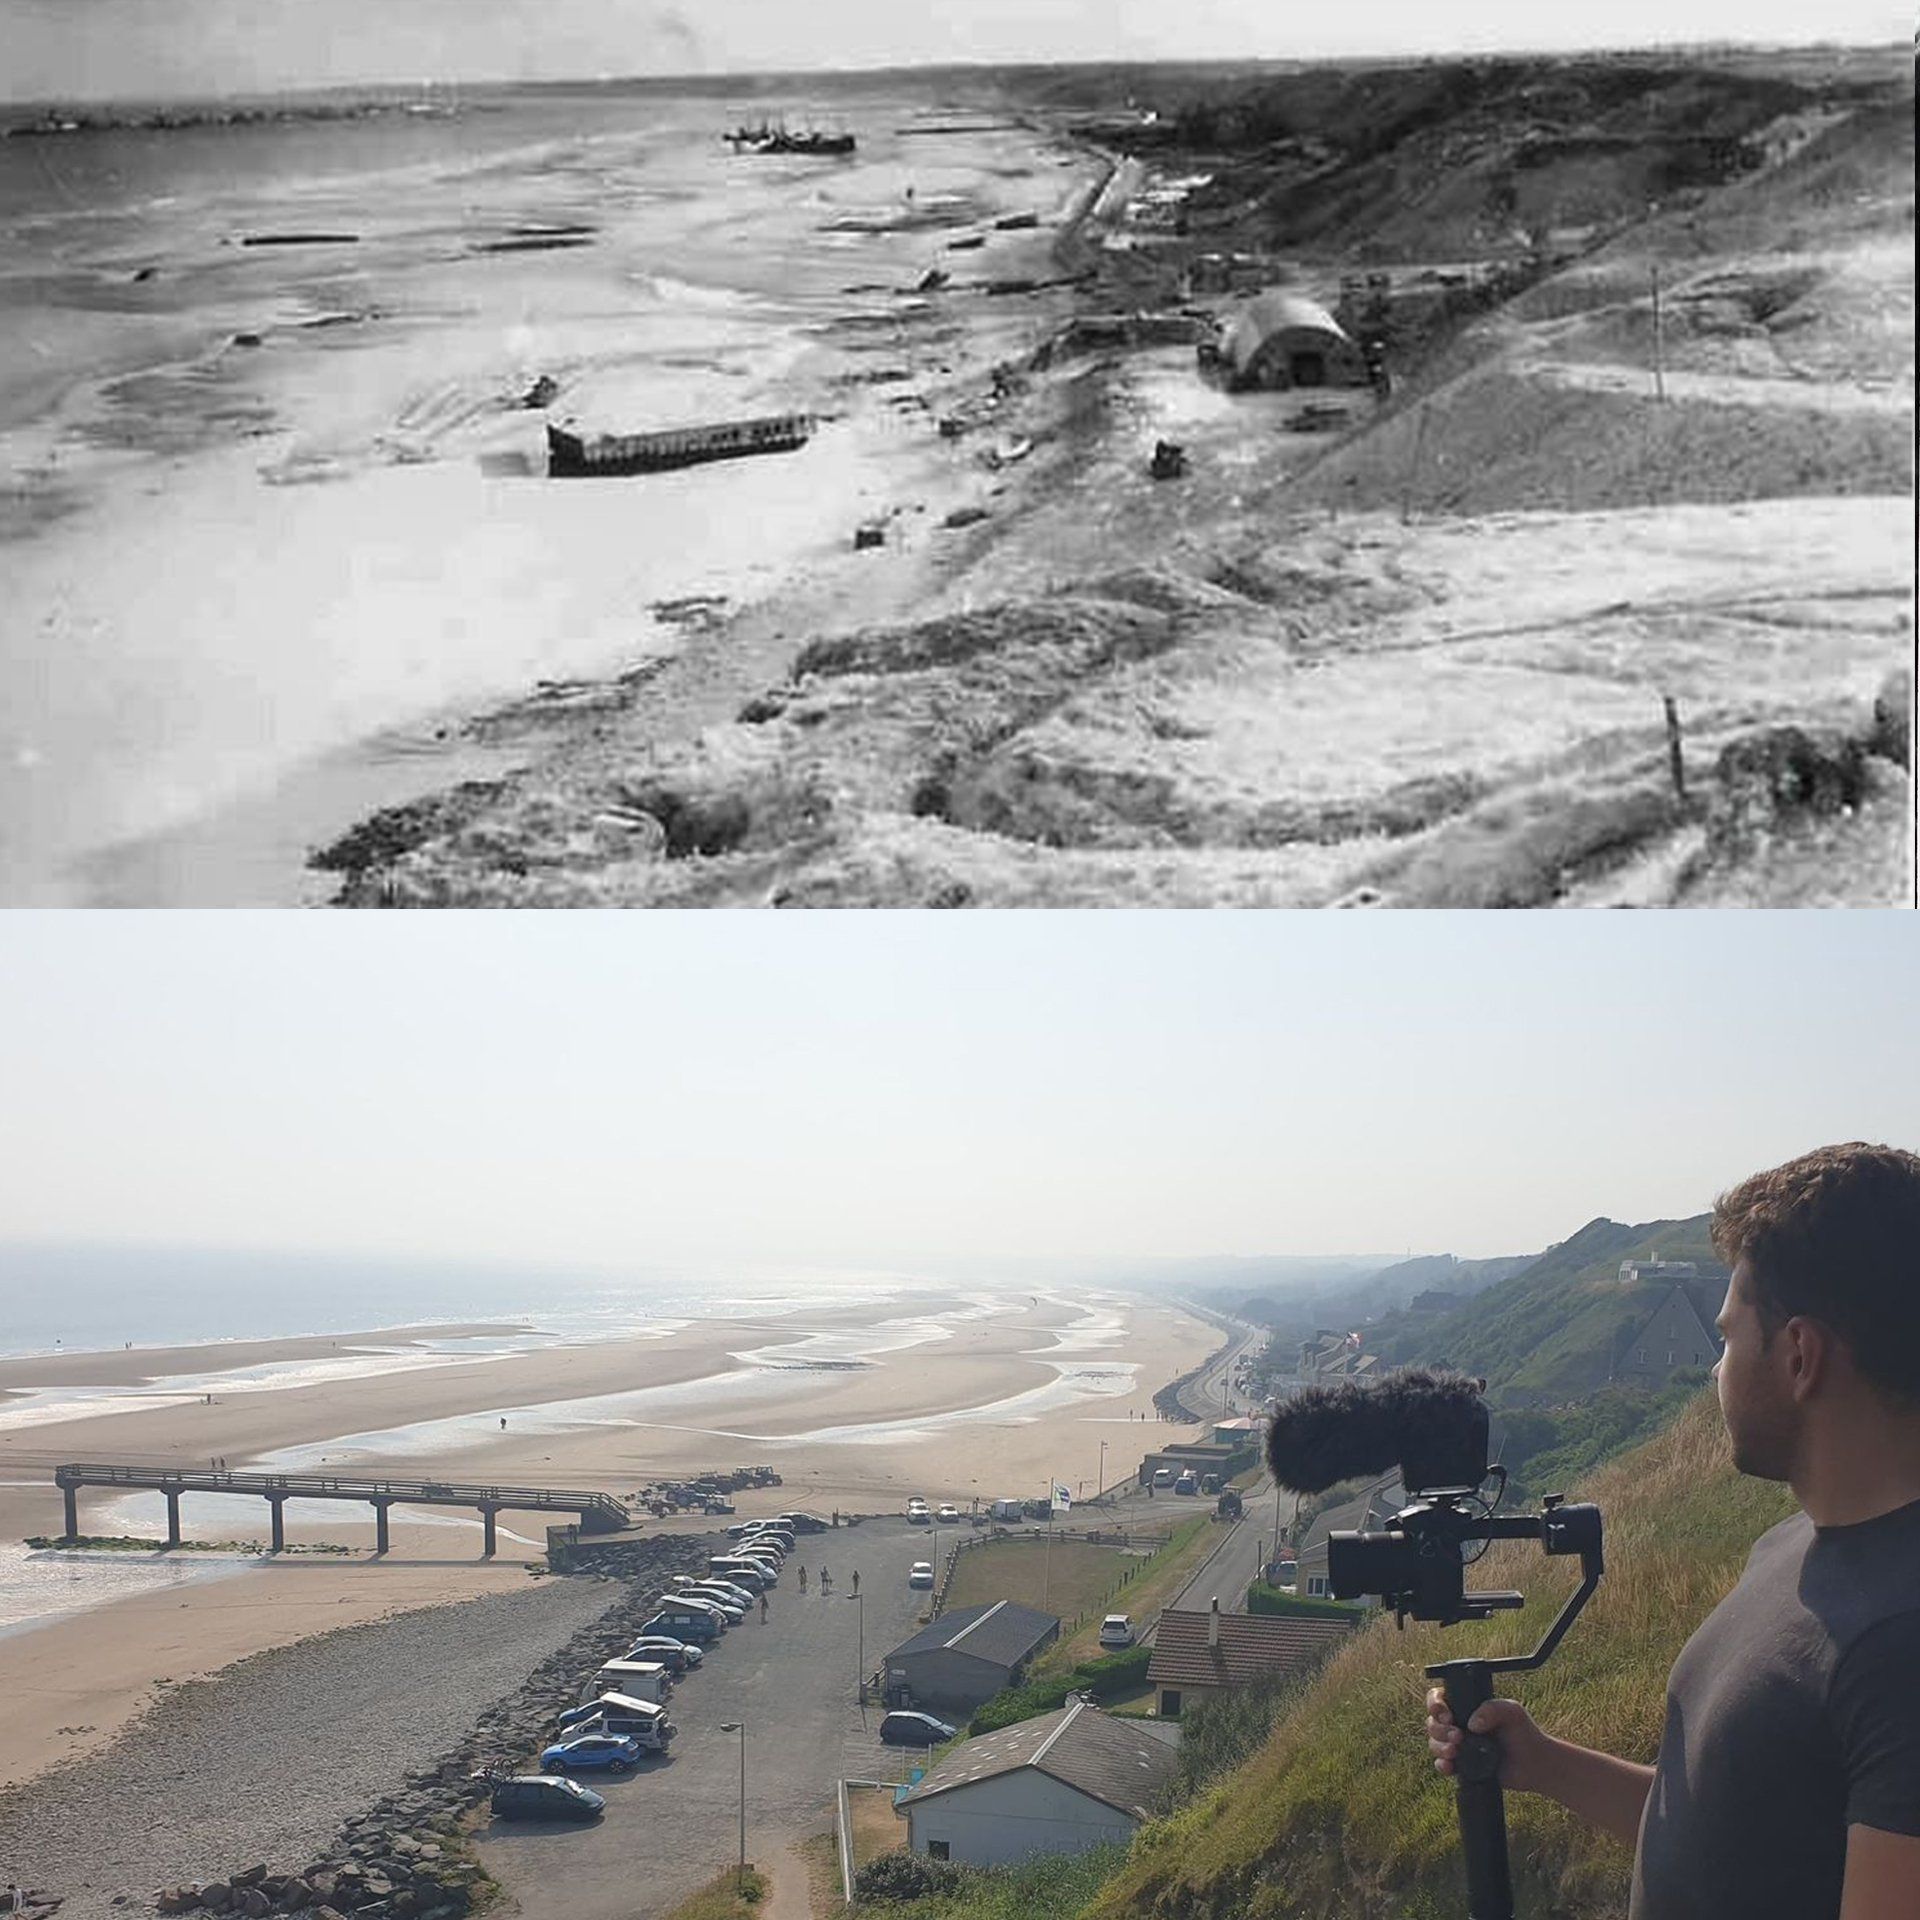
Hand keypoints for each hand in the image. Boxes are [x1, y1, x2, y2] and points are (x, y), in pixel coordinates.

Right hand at [1425, 1688, 1552, 1795]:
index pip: (1439, 1699)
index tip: (1447, 1715)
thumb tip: (1471, 1724)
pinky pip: (1442, 1765)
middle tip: (1457, 1736)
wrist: (1535, 1764)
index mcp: (1466, 1707)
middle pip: (1432, 1722)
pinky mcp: (1463, 1766)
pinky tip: (1449, 1766)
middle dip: (1439, 1729)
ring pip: (1434, 1743)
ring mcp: (1459, 1746)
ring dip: (1438, 1746)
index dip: (1435, 1705)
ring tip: (1455, 1751)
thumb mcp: (1512, 1711)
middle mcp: (1459, 1725)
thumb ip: (1491, 1709)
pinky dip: (1441, 1765)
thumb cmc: (1524, 1733)